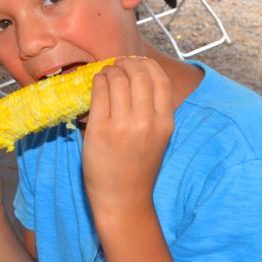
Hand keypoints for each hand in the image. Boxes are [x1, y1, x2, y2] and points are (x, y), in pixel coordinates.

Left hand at [83, 58, 173, 217]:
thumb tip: (136, 78)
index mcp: (165, 122)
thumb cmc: (138, 167)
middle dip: (126, 63)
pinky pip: (99, 91)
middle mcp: (146, 120)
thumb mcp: (158, 137)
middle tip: (117, 64)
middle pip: (138, 74)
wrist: (123, 198)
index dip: (146, 65)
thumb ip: (153, 111)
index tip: (136, 63)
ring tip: (105, 74)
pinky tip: (96, 83)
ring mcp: (122, 124)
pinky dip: (97, 81)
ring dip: (110, 70)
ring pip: (117, 79)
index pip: (159, 79)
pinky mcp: (100, 128)